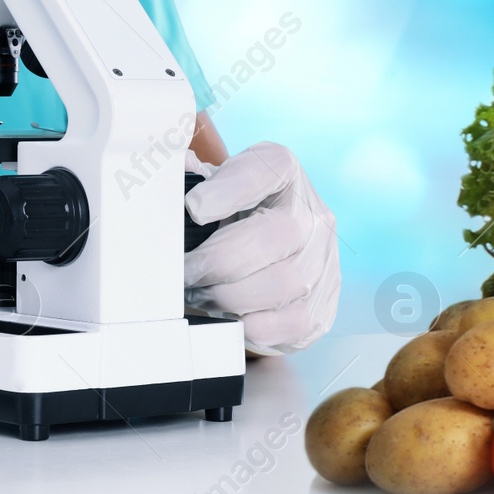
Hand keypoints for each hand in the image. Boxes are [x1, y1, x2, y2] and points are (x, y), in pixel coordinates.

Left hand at [185, 142, 339, 354]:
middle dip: (216, 261)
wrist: (273, 257)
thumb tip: (170, 178)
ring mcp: (323, 264)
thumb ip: (192, 180)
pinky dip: (249, 322)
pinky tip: (229, 312)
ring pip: (281, 285)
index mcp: (284, 173)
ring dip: (227, 295)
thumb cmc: (234, 219)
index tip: (194, 208)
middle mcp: (313, 215)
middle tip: (184, 272)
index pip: (266, 169)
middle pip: (273, 237)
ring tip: (201, 292)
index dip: (228, 190)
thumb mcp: (215, 187)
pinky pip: (287, 324)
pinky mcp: (321, 308)